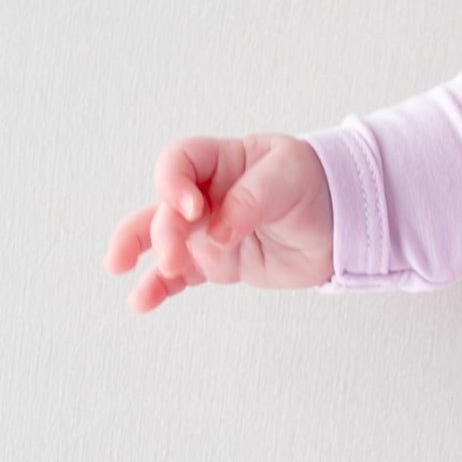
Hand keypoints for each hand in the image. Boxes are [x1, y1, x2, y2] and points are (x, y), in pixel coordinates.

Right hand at [106, 133, 333, 310]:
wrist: (340, 222)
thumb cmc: (313, 184)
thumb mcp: (288, 177)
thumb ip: (250, 199)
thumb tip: (218, 233)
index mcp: (219, 160)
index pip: (179, 162)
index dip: (174, 183)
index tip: (192, 209)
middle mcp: (204, 194)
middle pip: (166, 208)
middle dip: (164, 233)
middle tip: (175, 258)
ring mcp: (206, 230)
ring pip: (160, 240)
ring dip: (139, 253)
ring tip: (120, 270)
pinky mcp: (216, 263)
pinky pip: (179, 275)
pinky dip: (159, 286)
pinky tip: (141, 300)